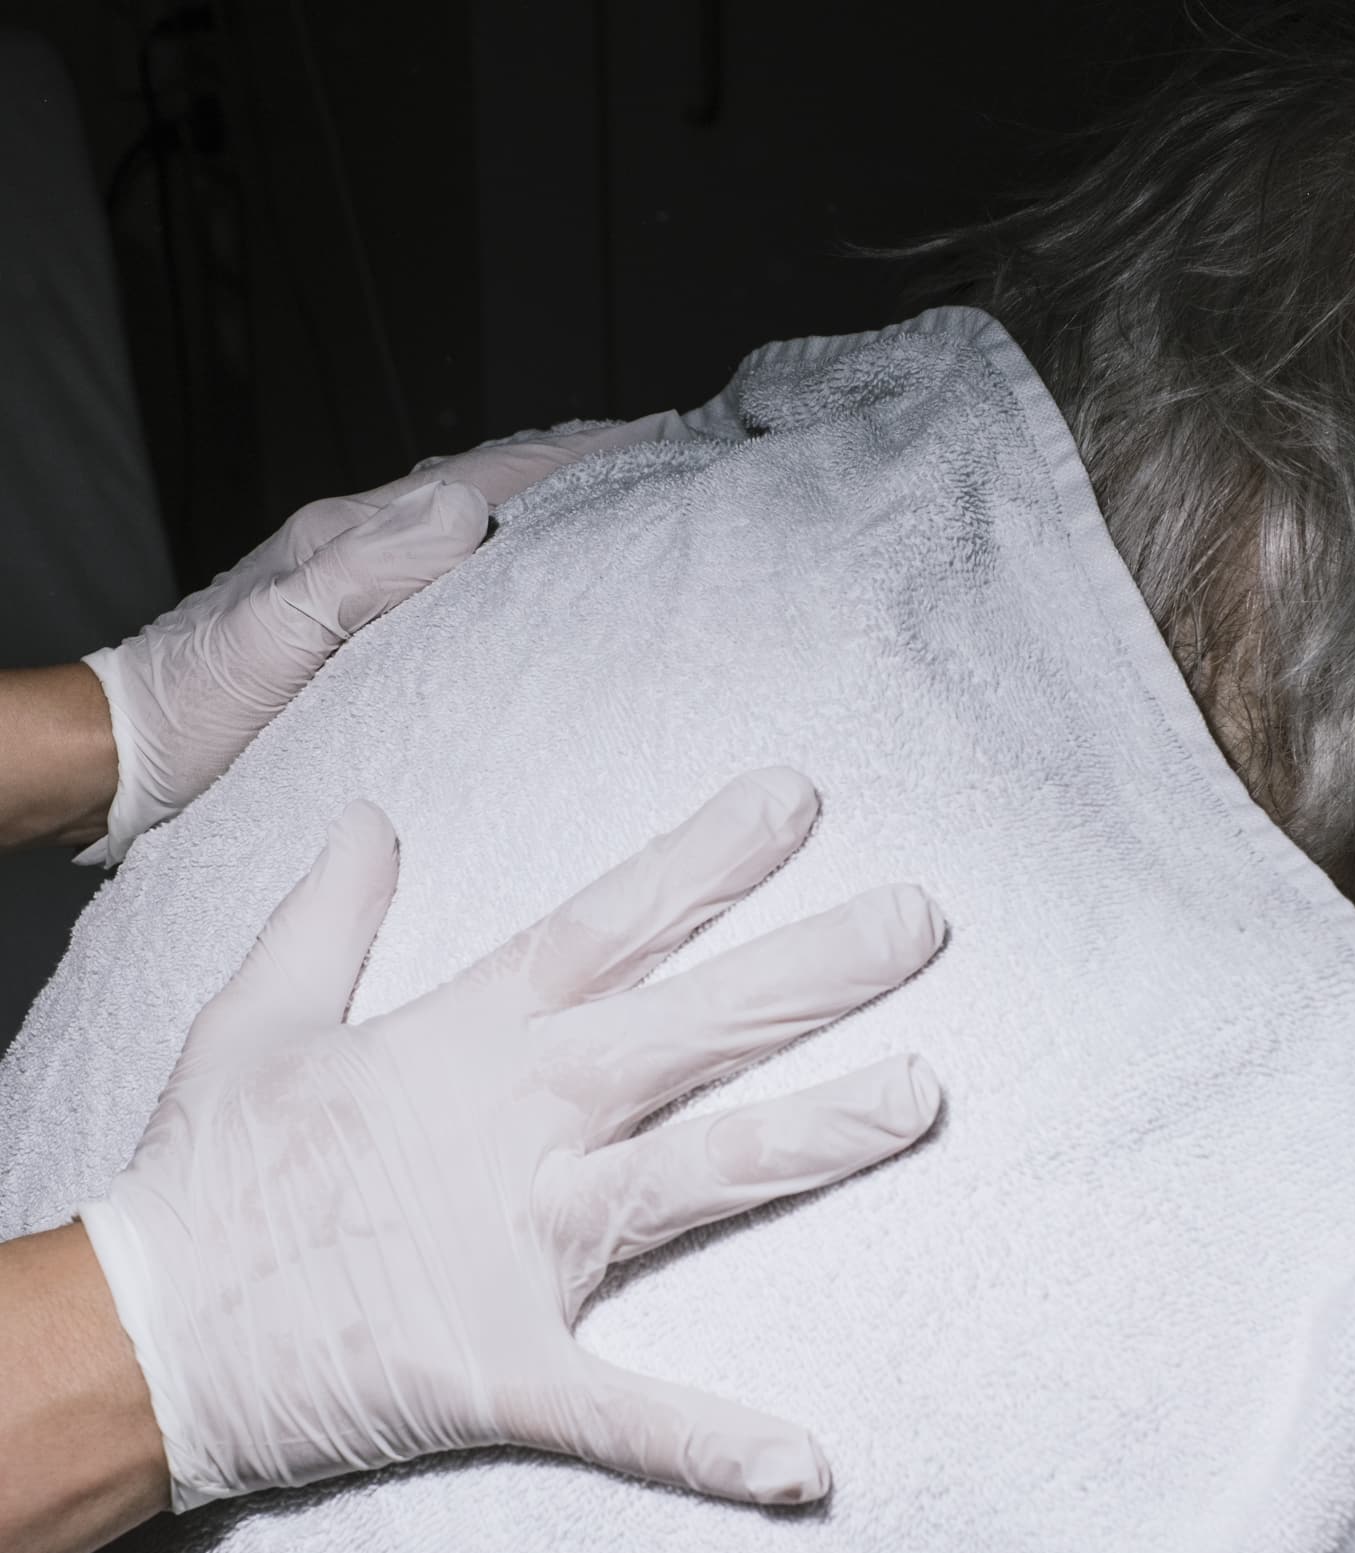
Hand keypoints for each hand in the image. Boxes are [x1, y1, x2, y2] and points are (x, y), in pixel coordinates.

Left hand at [78, 414, 675, 866]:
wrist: (131, 758)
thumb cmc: (198, 703)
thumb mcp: (283, 631)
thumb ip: (370, 568)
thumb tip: (470, 503)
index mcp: (356, 536)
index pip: (489, 474)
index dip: (578, 453)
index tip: (660, 435)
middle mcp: (362, 551)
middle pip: (489, 487)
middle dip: (579, 465)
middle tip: (665, 456)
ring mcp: (360, 592)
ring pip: (474, 532)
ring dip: (549, 511)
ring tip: (621, 507)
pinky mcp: (356, 640)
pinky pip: (454, 586)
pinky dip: (510, 568)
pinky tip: (532, 591)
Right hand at [78, 768, 945, 1513]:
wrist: (140, 1334)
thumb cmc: (202, 1176)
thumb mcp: (257, 1016)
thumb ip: (330, 913)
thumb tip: (373, 818)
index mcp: (462, 1042)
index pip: (607, 927)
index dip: (704, 861)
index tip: (797, 801)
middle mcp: (512, 1126)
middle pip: (683, 1031)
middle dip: (807, 973)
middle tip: (923, 918)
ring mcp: (515, 1245)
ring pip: (691, 1181)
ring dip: (810, 1141)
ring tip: (924, 1097)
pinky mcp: (502, 1366)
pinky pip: (622, 1411)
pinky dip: (709, 1440)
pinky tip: (806, 1465)